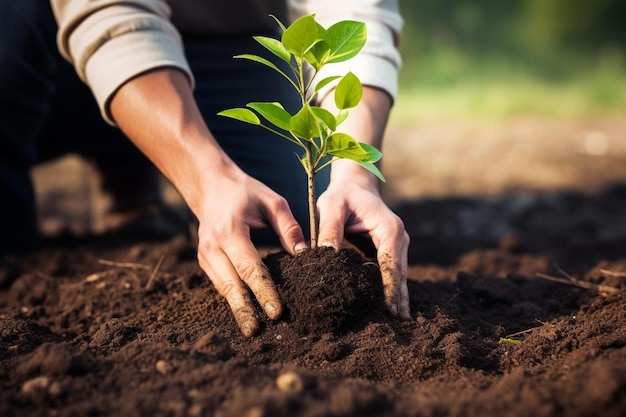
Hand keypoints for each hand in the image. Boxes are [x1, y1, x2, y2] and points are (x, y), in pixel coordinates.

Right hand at [195, 167, 306, 336]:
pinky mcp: (204, 261)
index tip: (276, 311)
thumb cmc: (246, 193)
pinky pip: (219, 284)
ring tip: (253, 329)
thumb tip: (305, 255)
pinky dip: (233, 298)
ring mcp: (205, 255)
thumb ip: (289, 228)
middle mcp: (212, 246)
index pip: (249, 267)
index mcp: (230, 231)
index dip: (263, 291)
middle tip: (256, 332)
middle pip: (230, 285)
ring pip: (222, 288)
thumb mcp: (272, 202)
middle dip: (244, 310)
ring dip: (238, 308)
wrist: (211, 187)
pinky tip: (246, 312)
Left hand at [316, 177, 410, 318]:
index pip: (392, 265)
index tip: (392, 312)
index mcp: (390, 229)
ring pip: (397, 278)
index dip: (391, 289)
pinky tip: (382, 310)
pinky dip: (387, 291)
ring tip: (393, 325)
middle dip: (399, 301)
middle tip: (398, 328)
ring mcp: (396, 247)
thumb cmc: (342, 194)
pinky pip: (389, 275)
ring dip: (395, 299)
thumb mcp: (331, 206)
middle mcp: (399, 239)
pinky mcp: (388, 253)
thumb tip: (323, 256)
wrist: (354, 185)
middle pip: (400, 276)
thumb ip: (329, 230)